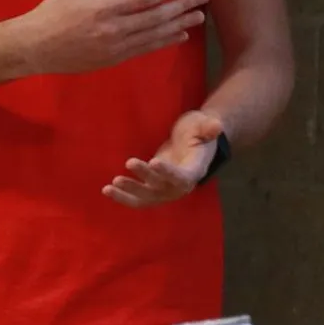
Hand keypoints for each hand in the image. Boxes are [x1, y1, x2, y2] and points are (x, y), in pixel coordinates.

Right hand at [9, 0, 208, 76]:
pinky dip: (164, 41)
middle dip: (183, 5)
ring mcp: (116, 47)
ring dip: (180, 24)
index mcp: (105, 7)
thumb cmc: (51, 15)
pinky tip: (178, 35)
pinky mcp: (114, 59)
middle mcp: (115, 28)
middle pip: (158, 16)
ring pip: (156, 34)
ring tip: (198, 16)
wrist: (34, 48)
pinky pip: (145, 49)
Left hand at [105, 111, 223, 207]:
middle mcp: (180, 185)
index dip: (169, 172)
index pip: (182, 176)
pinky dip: (123, 197)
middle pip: (162, 186)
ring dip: (129, 192)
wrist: (192, 143)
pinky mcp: (153, 190)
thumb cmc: (198, 132)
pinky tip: (107, 190)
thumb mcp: (204, 125)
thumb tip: (216, 126)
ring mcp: (165, 190)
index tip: (154, 161)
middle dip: (145, 176)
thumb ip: (209, 127)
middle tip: (129, 162)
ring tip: (111, 184)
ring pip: (147, 197)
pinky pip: (138, 199)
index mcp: (194, 170)